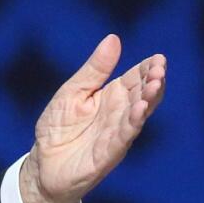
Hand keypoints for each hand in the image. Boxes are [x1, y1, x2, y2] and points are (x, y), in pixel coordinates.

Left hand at [19, 34, 165, 202]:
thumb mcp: (72, 91)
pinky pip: (124, 136)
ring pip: (138, 114)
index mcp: (111, 96)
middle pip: (142, 94)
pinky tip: (140, 110)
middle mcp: (119, 114)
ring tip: (156, 84)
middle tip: (160, 69)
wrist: (43, 164)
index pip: (135, 78)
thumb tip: (113, 38)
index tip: (158, 58)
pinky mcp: (108, 153)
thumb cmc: (58, 127)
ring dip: (148, 99)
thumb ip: (93, 70)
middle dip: (153, 81)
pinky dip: (133, 123)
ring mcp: (116, 134)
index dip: (148, 68)